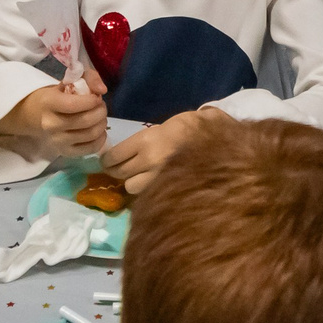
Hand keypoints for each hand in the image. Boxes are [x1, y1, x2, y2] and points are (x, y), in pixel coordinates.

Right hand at [0, 69, 108, 158]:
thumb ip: (90, 77)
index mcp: (48, 103)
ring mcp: (57, 141)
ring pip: (90, 134)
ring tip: (100, 117)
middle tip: (101, 107)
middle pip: (85, 121)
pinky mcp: (65, 152)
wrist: (41, 114)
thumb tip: (102, 90)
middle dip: (100, 111)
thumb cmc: (60, 94)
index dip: (91, 101)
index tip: (97, 98)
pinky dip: (101, 138)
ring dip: (102, 124)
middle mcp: (50, 124)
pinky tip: (99, 130)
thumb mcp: (72, 79)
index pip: (73, 104)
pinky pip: (90, 148)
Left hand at [101, 107, 225, 192]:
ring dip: (133, 183)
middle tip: (120, 169)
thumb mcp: (159, 129)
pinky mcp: (169, 188)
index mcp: (146, 140)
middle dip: (117, 172)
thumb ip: (139, 144)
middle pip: (120, 174)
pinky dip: (147, 191)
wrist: (215, 139)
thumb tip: (119, 156)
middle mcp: (150, 160)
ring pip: (132, 188)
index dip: (107, 161)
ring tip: (140, 177)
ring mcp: (160, 177)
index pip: (114, 157)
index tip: (107, 161)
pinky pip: (148, 194)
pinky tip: (153, 184)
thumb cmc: (186, 128)